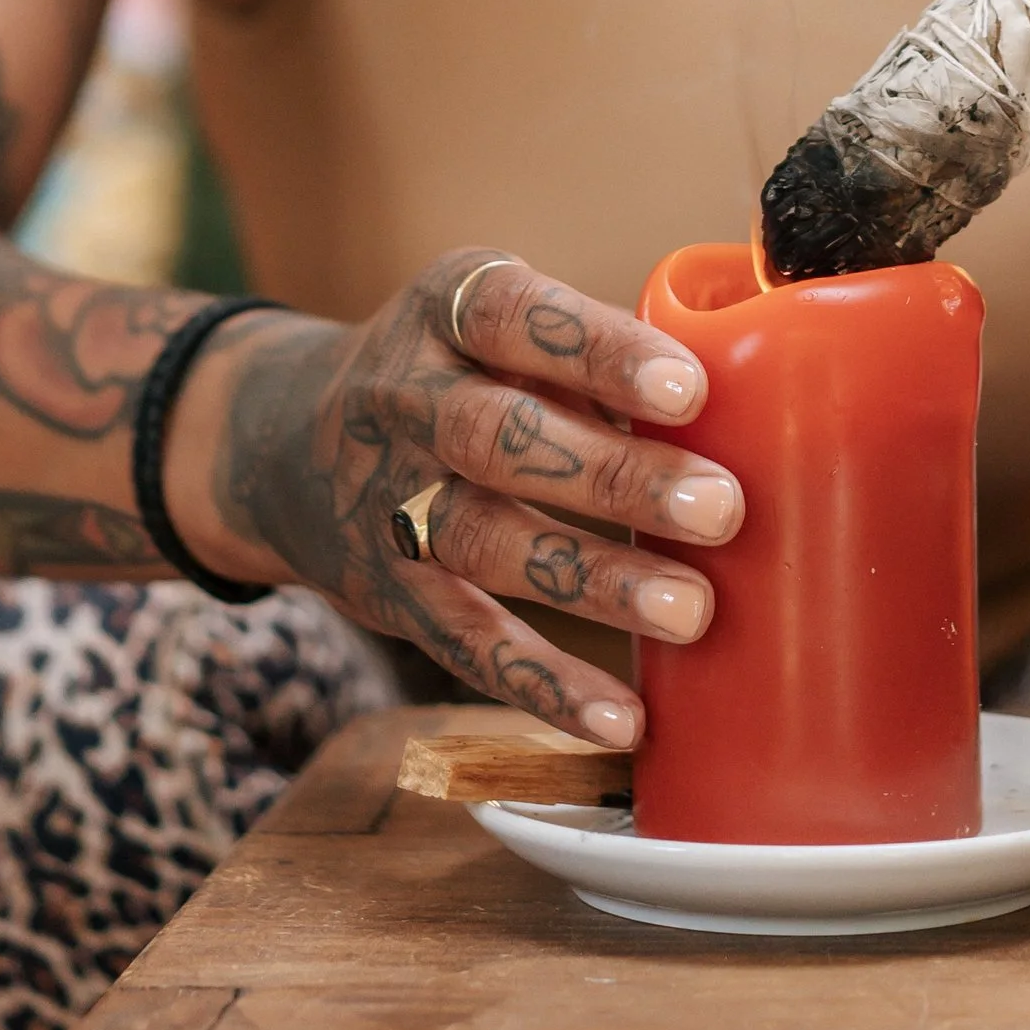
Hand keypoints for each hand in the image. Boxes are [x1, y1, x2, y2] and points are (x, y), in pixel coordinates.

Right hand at [169, 249, 742, 747]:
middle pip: (503, 437)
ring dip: (595, 581)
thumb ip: (590, 350)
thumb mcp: (492, 323)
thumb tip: (746, 394)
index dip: (599, 351)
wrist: (282, 441)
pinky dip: (545, 684)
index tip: (688, 389)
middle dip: (614, 477)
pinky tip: (622, 718)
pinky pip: (468, 643)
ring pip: (489, 543)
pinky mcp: (391, 594)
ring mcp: (391, 502)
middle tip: (721, 507)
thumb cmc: (453, 370)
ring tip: (693, 611)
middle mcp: (406, 400)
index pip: (516, 316)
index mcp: (445, 311)